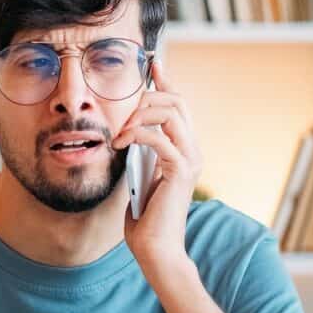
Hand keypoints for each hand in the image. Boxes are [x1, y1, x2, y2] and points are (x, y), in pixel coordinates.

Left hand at [112, 61, 203, 280]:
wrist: (156, 249)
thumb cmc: (145, 219)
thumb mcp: (140, 176)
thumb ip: (141, 154)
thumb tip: (127, 131)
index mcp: (185, 150)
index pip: (179, 105)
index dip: (166, 81)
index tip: (152, 63)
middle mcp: (193, 150)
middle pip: (177, 101)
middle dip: (147, 97)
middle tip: (122, 113)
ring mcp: (190, 159)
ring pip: (170, 112)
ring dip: (139, 115)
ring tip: (119, 133)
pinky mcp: (180, 170)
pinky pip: (159, 137)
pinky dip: (136, 134)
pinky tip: (120, 145)